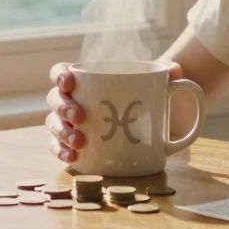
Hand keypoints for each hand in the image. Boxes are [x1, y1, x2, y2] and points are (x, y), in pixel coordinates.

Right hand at [45, 59, 184, 163]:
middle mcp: (72, 100)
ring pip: (54, 124)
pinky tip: (73, 157)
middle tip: (81, 117)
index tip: (70, 82)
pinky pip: (59, 148)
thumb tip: (174, 72)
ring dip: (62, 132)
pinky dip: (62, 152)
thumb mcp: (157, 81)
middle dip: (63, 107)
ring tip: (79, 141)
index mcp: (84, 79)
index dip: (59, 75)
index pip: (60, 71)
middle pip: (55, 99)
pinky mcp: (74, 145)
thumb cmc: (144, 94)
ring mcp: (70, 123)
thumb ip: (167, 72)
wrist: (151, 120)